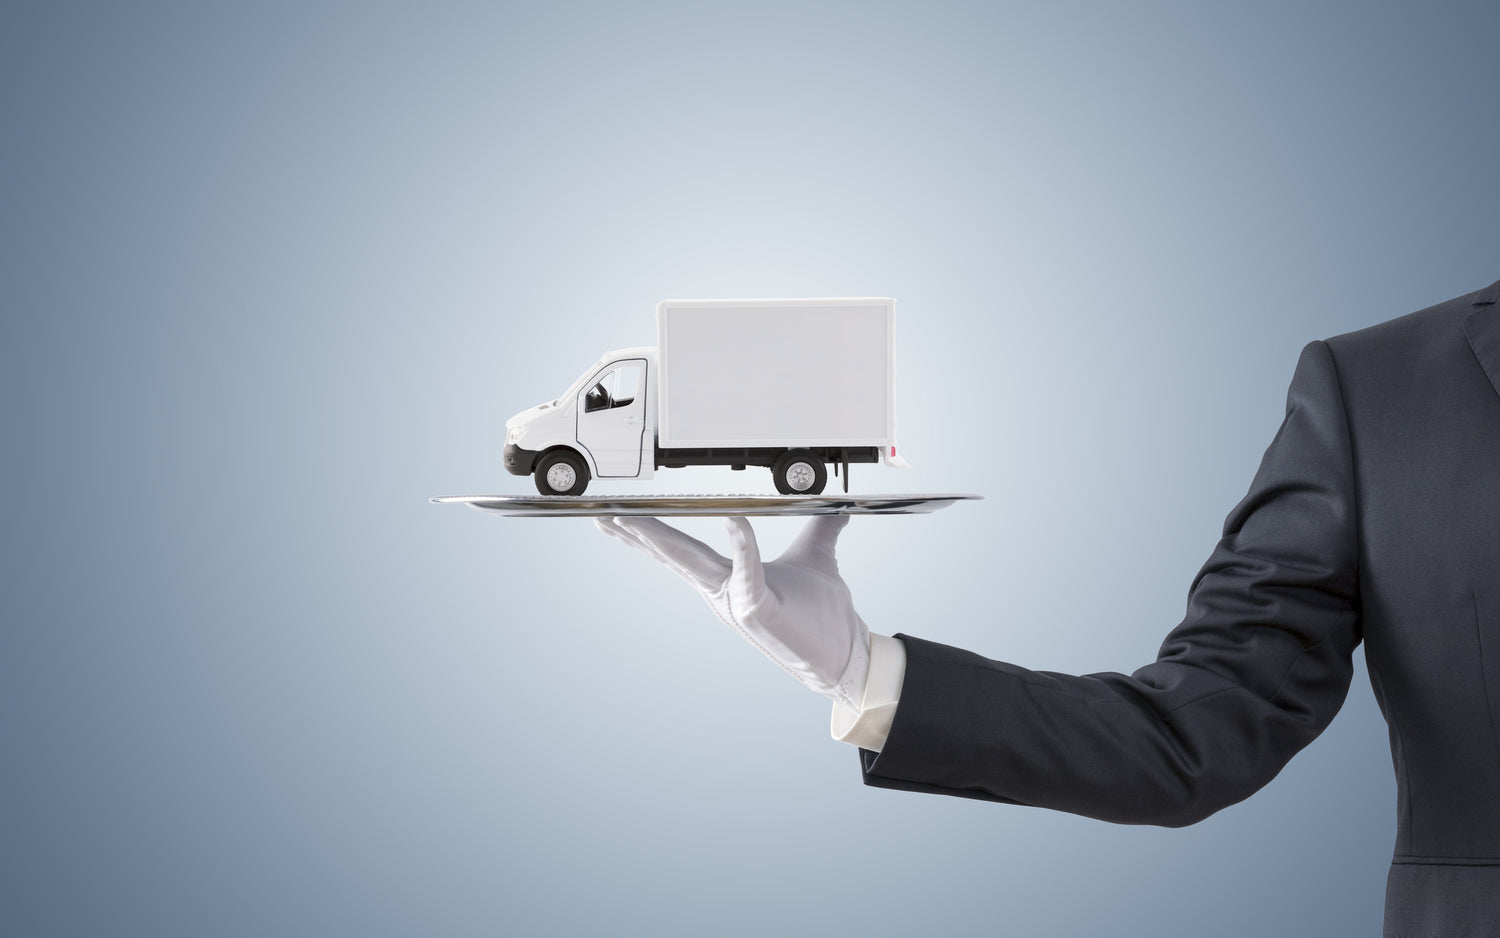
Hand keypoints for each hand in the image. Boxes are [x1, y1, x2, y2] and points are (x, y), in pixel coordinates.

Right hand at [595, 515, 870, 708]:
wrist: (846, 654)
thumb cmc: (825, 615)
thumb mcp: (817, 558)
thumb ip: (821, 529)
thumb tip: (837, 508)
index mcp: (728, 579)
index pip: (682, 550)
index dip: (650, 533)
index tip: (620, 516)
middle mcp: (724, 593)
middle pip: (675, 556)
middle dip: (638, 534)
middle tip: (604, 515)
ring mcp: (737, 603)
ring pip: (693, 564)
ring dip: (661, 541)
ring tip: (633, 520)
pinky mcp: (758, 611)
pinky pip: (747, 572)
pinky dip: (742, 545)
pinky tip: (736, 519)